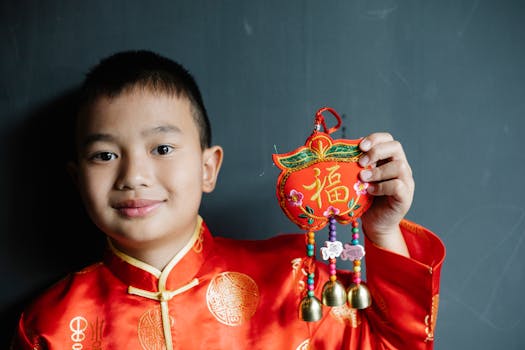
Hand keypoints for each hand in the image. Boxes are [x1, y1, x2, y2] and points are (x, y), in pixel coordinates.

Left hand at [358, 133, 413, 255]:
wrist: (375, 223)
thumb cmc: (365, 198)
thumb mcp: (359, 178)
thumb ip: (356, 165)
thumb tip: (339, 152)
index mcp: (389, 159)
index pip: (387, 139)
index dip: (374, 138)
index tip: (360, 146)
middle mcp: (401, 167)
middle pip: (396, 147)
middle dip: (376, 151)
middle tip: (360, 163)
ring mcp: (406, 182)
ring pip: (399, 166)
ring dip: (378, 171)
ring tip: (363, 179)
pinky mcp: (405, 197)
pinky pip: (397, 186)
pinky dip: (382, 187)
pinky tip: (370, 191)